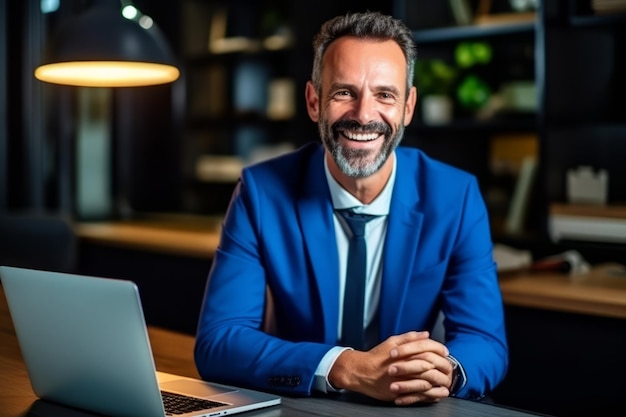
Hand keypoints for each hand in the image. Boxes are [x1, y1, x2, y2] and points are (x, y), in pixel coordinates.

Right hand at [328, 331, 454, 404]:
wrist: (362, 373)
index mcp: (404, 352)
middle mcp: (404, 366)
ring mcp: (403, 380)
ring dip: (437, 380)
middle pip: (429, 365)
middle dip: (441, 365)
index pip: (428, 349)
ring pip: (426, 381)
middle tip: (447, 366)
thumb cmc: (376, 357)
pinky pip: (419, 395)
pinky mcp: (401, 392)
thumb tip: (426, 334)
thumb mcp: (392, 342)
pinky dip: (429, 393)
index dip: (439, 350)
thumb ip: (410, 337)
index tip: (444, 351)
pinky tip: (434, 391)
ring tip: (443, 379)